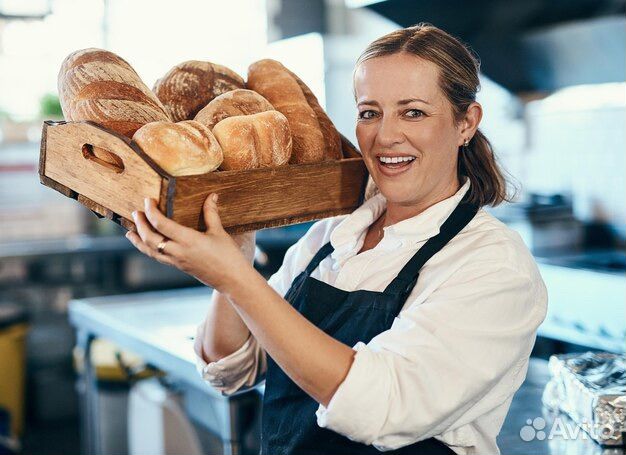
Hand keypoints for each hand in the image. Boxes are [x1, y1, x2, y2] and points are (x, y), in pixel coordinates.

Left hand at [125, 193, 254, 293]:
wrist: (232, 280)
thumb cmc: (229, 256)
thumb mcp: (219, 232)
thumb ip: (211, 213)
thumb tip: (211, 196)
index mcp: (189, 240)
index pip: (162, 225)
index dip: (152, 212)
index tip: (148, 200)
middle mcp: (178, 252)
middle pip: (150, 238)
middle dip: (140, 225)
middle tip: (135, 212)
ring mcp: (177, 261)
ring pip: (150, 251)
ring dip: (138, 240)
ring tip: (130, 231)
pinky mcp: (178, 267)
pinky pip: (157, 257)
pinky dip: (147, 249)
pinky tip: (145, 244)